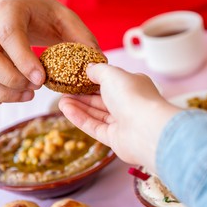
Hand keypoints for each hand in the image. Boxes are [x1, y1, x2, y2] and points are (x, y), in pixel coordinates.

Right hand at [0, 0, 98, 105]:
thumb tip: (97, 63)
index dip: (24, 61)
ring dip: (0, 94)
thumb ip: (82, 37)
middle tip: (36, 88)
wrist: (14, 8)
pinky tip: (3, 99)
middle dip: (12, 81)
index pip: (9, 37)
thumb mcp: (65, 16)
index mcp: (9, 11)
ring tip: (26, 95)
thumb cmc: (42, 14)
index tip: (42, 80)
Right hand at [59, 63, 180, 172]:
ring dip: (79, 107)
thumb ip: (99, 70)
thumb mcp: (112, 74)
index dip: (92, 80)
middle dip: (82, 95)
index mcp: (134, 86)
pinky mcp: (115, 139)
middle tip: (64, 91)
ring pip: (97, 114)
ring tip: (61, 101)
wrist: (146, 130)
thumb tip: (89, 68)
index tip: (76, 78)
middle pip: (102, 99)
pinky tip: (66, 111)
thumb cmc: (133, 96)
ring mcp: (123, 122)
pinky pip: (94, 127)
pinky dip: (80, 118)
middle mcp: (129, 104)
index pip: (111, 82)